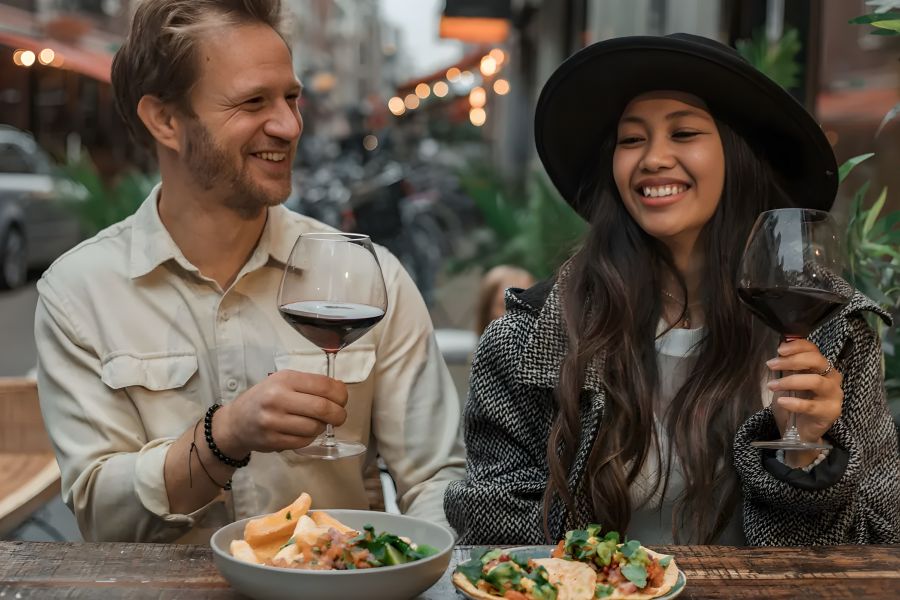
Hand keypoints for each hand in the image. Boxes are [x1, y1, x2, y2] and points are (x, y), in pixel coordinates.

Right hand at [214, 370, 347, 454]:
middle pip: (322, 408)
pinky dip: (310, 437)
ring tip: (318, 423)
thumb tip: (340, 391)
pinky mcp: (273, 441)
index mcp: (285, 379)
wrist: (236, 421)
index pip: (323, 385)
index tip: (343, 399)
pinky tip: (305, 431)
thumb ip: (310, 384)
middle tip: (340, 416)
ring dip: (323, 427)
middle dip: (338, 414)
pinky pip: (304, 441)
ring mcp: (274, 421)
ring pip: (315, 427)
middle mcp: (278, 398)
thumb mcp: (283, 381)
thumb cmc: (265, 398)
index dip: (341, 394)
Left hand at [766, 338, 842, 466]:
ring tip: (772, 385)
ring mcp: (834, 395)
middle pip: (817, 361)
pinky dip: (794, 402)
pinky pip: (811, 405)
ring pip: (815, 381)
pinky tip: (782, 401)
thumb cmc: (795, 402)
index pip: (814, 349)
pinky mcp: (831, 412)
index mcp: (822, 367)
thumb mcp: (788, 382)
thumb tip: (780, 350)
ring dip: (790, 381)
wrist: (800, 431)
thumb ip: (787, 367)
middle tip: (771, 365)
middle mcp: (832, 378)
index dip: (797, 346)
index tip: (780, 350)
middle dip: (792, 361)